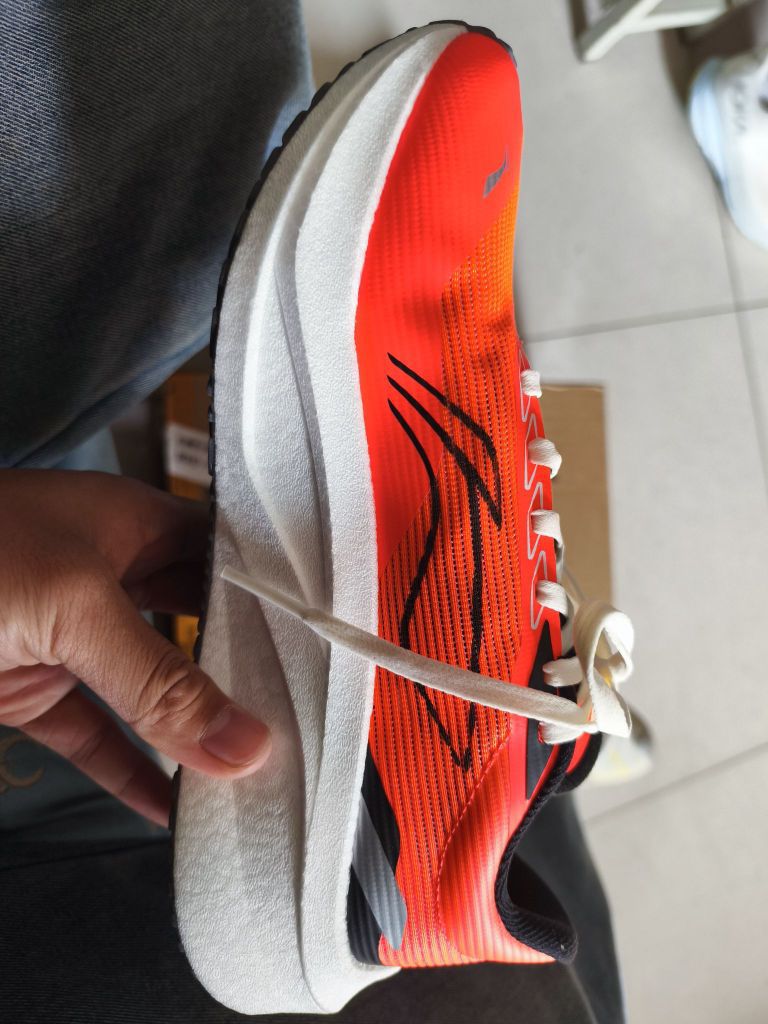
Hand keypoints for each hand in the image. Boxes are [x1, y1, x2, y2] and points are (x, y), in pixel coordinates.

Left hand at [0, 470, 270, 826]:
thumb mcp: (73, 606)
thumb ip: (158, 679)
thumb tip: (240, 737)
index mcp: (131, 524)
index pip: (225, 563)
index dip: (270, 604)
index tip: (316, 656)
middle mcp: (108, 575)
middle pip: (192, 630)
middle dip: (236, 676)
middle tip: (289, 724)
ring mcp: (68, 634)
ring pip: (147, 689)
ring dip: (187, 732)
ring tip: (241, 773)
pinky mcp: (29, 688)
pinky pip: (95, 734)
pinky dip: (128, 770)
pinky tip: (166, 803)